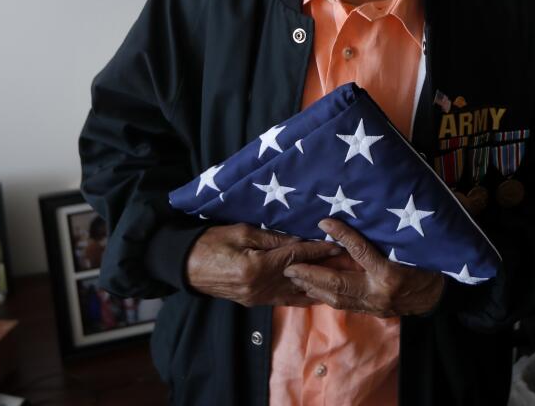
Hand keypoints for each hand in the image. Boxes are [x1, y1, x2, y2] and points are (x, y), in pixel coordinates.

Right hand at [185, 224, 340, 307]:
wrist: (187, 265)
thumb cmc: (212, 242)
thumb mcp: (243, 232)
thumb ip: (273, 238)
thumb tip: (299, 241)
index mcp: (258, 267)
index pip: (296, 257)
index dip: (318, 250)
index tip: (338, 244)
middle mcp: (261, 288)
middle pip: (300, 277)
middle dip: (324, 270)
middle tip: (346, 263)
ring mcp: (258, 298)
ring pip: (295, 294)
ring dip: (317, 286)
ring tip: (338, 279)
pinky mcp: (255, 302)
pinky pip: (284, 301)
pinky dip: (301, 296)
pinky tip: (316, 294)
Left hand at [283, 218, 444, 317]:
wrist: (439, 296)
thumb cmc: (426, 265)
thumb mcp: (408, 247)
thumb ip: (382, 238)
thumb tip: (356, 222)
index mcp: (390, 273)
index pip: (360, 250)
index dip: (341, 234)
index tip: (323, 222)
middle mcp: (379, 292)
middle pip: (338, 282)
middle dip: (311, 274)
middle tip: (290, 264)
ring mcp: (374, 306)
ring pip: (336, 298)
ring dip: (313, 287)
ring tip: (294, 277)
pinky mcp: (373, 312)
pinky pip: (344, 305)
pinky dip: (326, 296)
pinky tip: (313, 289)